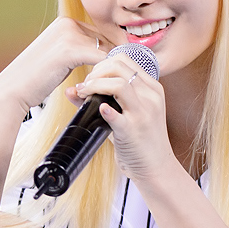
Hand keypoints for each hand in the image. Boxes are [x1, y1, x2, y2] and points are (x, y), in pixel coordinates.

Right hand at [0, 18, 111, 117]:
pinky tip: (100, 87)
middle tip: (117, 77)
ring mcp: (68, 34)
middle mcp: (68, 23)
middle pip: (105, 40)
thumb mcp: (60, 56)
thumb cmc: (36, 77)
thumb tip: (104, 54)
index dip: (109, 52)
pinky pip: (101, 60)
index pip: (99, 34)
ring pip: (106, 50)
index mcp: (64, 22)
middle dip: (112, 59)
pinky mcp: (70, 50)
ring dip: (109, 68)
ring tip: (110, 84)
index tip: (115, 68)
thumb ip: (78, 49)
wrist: (14, 88)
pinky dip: (104, 74)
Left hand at [69, 50, 175, 182]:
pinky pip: (117, 115)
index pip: (125, 60)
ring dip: (94, 85)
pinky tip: (98, 109)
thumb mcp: (127, 115)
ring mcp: (144, 113)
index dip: (102, 64)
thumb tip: (72, 90)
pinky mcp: (134, 130)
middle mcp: (151, 96)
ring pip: (118, 84)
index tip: (92, 77)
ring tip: (85, 95)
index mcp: (152, 88)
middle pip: (119, 67)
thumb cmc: (140, 141)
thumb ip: (103, 100)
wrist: (157, 167)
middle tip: (85, 86)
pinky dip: (104, 109)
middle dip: (95, 73)